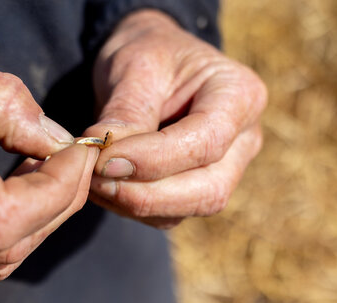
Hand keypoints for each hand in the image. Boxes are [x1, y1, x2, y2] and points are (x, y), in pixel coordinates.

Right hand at [0, 46, 97, 286]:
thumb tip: (55, 137)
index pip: (8, 217)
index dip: (60, 186)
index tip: (80, 150)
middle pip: (11, 245)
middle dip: (60, 201)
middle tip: (74, 160)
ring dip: (39, 219)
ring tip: (50, 172)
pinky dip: (9, 234)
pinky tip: (16, 195)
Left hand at [85, 10, 266, 227]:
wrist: (154, 63)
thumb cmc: (149, 54)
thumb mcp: (135, 67)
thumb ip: (125, 114)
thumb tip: (101, 161)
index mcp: (240, 95)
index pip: (207, 142)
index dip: (155, 160)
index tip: (103, 162)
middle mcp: (244, 139)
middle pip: (209, 188)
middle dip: (147, 194)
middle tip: (94, 180)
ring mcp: (228, 168)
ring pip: (190, 207)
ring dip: (136, 203)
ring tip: (93, 179)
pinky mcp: (202, 187)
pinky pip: (172, 213)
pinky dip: (135, 206)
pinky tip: (107, 185)